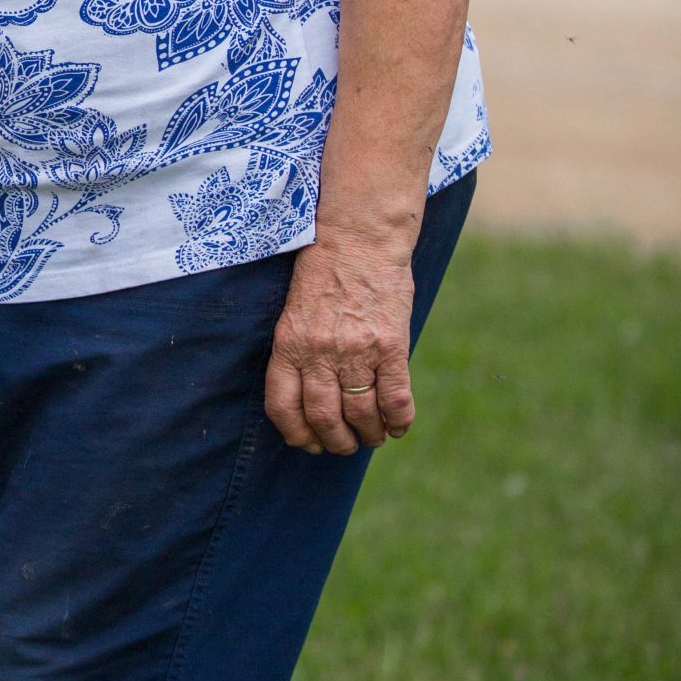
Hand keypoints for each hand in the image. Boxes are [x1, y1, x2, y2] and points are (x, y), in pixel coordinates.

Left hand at [265, 231, 416, 455]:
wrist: (360, 236)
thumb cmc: (325, 271)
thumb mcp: (297, 311)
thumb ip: (300, 352)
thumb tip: (311, 397)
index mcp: (290, 343)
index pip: (282, 406)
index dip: (296, 433)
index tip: (308, 442)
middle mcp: (319, 351)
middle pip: (324, 418)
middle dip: (336, 442)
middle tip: (345, 445)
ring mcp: (356, 350)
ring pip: (361, 415)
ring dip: (369, 435)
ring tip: (373, 437)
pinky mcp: (391, 346)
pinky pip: (395, 399)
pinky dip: (398, 421)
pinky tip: (397, 426)